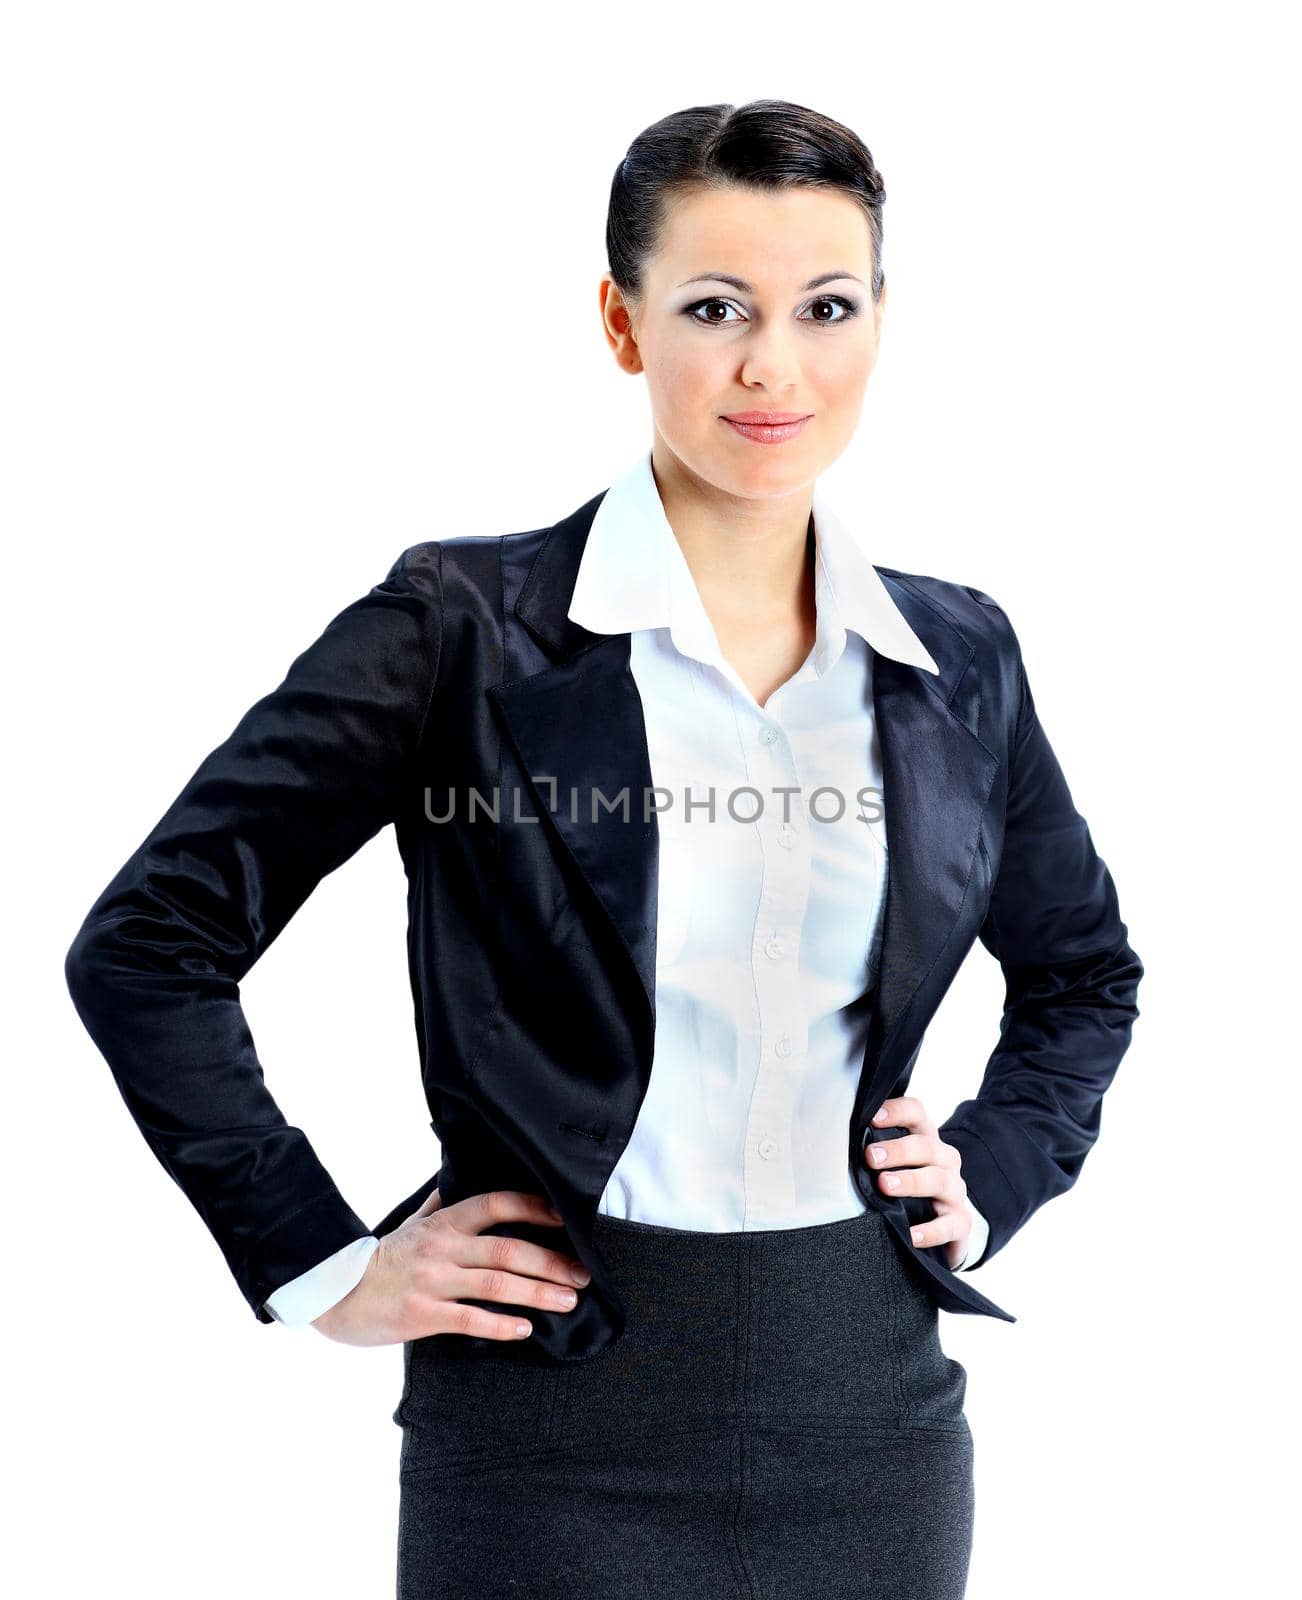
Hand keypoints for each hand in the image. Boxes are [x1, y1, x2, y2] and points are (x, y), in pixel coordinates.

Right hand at [310, 1188, 590, 1346]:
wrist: (335, 1292)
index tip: (568, 1219)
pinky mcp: (421, 1314)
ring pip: (495, 1283)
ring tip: (567, 1301)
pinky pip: (469, 1319)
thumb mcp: (411, 1223)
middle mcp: (442, 1246)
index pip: (497, 1204)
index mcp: (444, 1222)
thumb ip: (439, 1205)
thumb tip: (454, 1182)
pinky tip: (524, 1329)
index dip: (535, 1208)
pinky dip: (500, 1324)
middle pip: (507, 1249)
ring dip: (537, 1293)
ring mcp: (432, 1280)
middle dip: (550, 1262)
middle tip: (583, 1276)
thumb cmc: (380, 1259)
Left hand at [864, 1096, 974, 1270]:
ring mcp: (954, 1192)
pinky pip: (950, 1225)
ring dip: (911, 1181)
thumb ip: (874, 1151)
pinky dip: (932, 1230)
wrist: (944, 1225)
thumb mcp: (892, 1164)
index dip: (896, 1111)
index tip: (872, 1118)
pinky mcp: (960, 1222)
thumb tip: (833, 1142)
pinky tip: (913, 1235)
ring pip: (938, 1180)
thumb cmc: (908, 1187)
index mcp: (926, 1140)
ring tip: (885, 1185)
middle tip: (871, 1157)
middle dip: (898, 1150)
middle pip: (927, 1146)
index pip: (916, 1114)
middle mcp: (944, 1161)